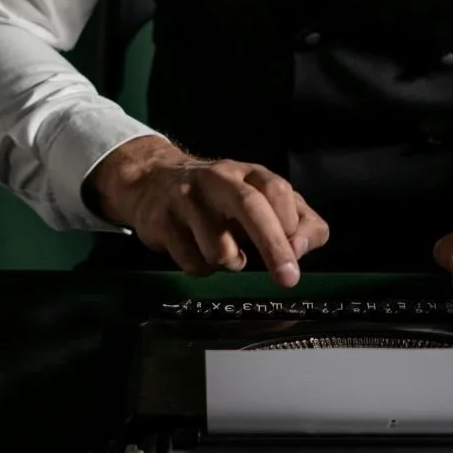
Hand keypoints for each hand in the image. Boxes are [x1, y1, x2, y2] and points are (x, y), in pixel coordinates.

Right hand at [87, 136, 328, 284]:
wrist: (153, 181)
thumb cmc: (219, 198)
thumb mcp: (262, 201)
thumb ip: (296, 222)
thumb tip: (299, 250)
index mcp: (248, 174)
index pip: (278, 191)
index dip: (290, 223)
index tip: (296, 251)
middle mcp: (218, 179)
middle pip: (250, 207)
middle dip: (273, 246)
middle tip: (288, 278)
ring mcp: (186, 199)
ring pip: (219, 249)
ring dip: (229, 262)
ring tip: (223, 248)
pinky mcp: (161, 222)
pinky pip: (193, 263)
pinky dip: (202, 268)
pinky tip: (197, 249)